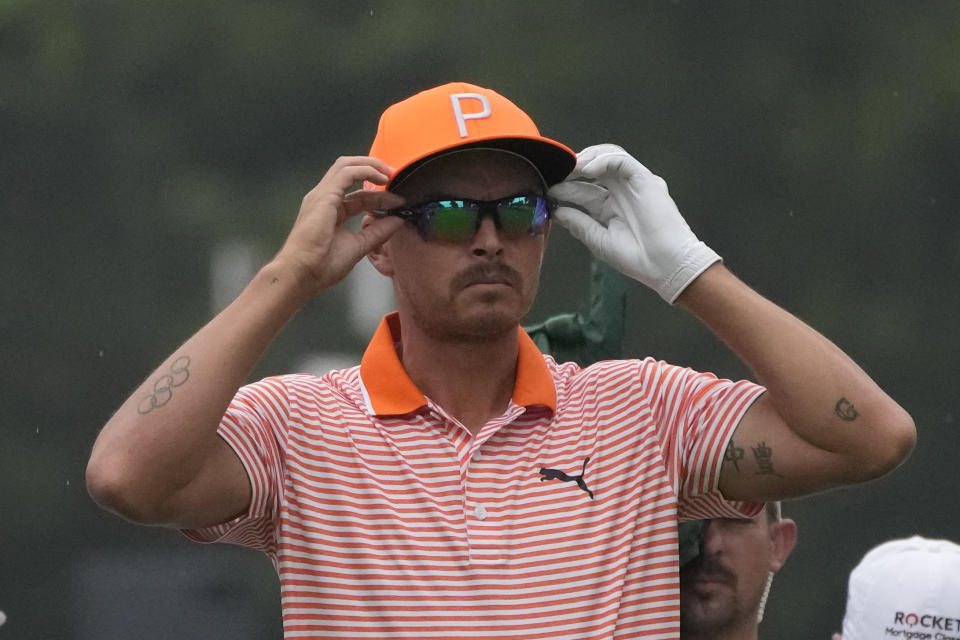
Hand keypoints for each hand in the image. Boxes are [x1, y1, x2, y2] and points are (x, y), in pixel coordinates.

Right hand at [274, 156, 403, 295]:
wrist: (301, 273)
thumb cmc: (321, 266)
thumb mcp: (359, 246)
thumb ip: (378, 233)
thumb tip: (398, 221)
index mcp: (332, 212)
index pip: (360, 196)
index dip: (381, 197)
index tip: (399, 202)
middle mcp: (326, 200)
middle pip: (351, 174)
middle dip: (374, 170)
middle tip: (396, 176)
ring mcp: (323, 195)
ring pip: (346, 166)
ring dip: (371, 165)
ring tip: (390, 172)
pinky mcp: (324, 195)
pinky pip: (346, 173)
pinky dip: (366, 170)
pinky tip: (381, 177)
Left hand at [548, 144, 719, 302]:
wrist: (665, 265)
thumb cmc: (637, 257)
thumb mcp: (598, 240)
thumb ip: (578, 223)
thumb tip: (557, 211)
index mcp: (609, 208)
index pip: (584, 190)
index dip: (565, 188)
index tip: (548, 191)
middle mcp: (620, 193)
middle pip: (593, 170)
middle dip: (573, 171)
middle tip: (555, 175)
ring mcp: (633, 185)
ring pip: (609, 157)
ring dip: (587, 160)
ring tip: (570, 169)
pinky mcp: (645, 180)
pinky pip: (622, 161)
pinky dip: (604, 160)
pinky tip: (587, 170)